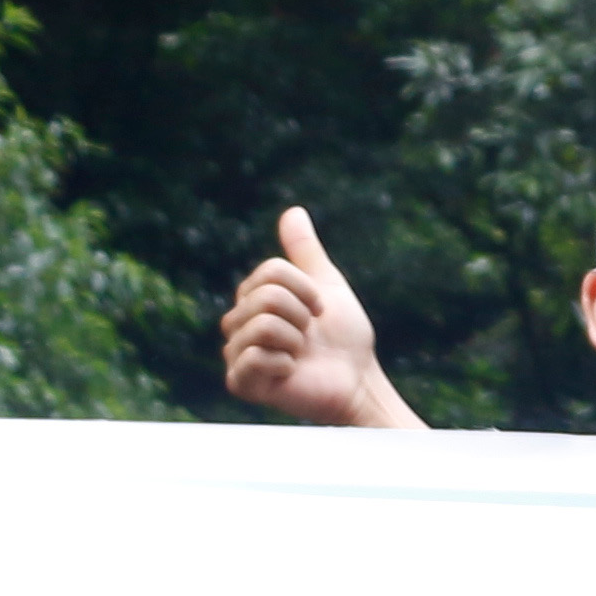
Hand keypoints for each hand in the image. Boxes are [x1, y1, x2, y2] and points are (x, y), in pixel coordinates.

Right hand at [225, 208, 415, 428]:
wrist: (358, 381)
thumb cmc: (344, 337)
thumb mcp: (326, 285)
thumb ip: (305, 252)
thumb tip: (292, 211)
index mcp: (253, 300)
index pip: (270, 272)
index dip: (305, 288)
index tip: (319, 310)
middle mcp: (238, 325)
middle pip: (265, 296)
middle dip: (302, 314)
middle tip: (310, 336)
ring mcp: (237, 355)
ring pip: (263, 325)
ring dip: (296, 340)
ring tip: (301, 354)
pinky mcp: (242, 384)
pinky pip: (254, 358)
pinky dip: (285, 363)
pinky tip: (291, 373)